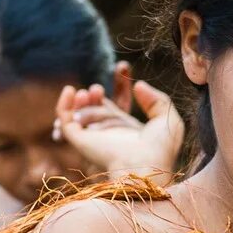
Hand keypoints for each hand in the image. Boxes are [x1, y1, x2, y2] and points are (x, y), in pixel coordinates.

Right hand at [53, 64, 184, 179]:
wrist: (144, 165)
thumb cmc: (159, 148)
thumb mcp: (168, 120)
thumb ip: (157, 99)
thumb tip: (139, 84)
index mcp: (129, 131)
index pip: (118, 106)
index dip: (120, 86)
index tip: (123, 67)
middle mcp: (109, 134)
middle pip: (97, 109)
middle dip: (97, 96)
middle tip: (99, 89)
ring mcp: (93, 137)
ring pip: (81, 113)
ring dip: (83, 99)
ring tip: (94, 91)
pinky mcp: (79, 138)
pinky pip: (65, 119)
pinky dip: (64, 104)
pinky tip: (71, 90)